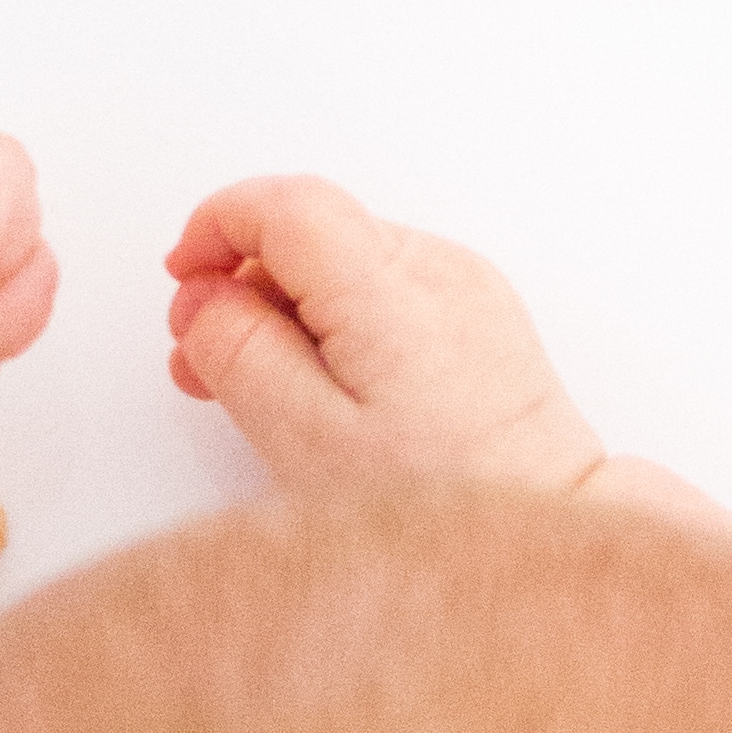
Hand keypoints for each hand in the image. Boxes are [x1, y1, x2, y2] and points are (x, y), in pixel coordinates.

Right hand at [163, 178, 604, 496]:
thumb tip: (204, 300)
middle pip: (312, 230)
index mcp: (390, 288)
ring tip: (259, 387)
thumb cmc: (437, 498)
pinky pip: (388, 287)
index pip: (285, 205)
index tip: (183, 277)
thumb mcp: (303, 437)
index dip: (217, 227)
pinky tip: (323, 385)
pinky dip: (338, 317)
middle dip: (242, 278)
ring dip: (287, 303)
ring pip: (346, 258)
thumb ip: (239, 353)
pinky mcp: (481, 313)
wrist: (548, 527)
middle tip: (204, 358)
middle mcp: (436, 268)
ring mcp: (466, 286)